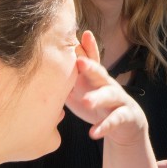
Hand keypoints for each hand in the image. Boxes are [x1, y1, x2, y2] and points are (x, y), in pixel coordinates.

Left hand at [66, 31, 148, 146]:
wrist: (125, 124)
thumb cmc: (97, 102)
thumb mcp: (81, 90)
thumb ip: (67, 80)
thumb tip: (41, 70)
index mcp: (95, 77)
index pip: (91, 59)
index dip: (86, 48)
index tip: (81, 34)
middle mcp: (107, 84)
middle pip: (99, 72)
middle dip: (90, 65)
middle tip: (79, 61)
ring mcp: (118, 99)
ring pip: (109, 95)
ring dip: (98, 98)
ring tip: (87, 102)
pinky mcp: (125, 116)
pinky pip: (114, 121)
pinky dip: (104, 127)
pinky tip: (93, 133)